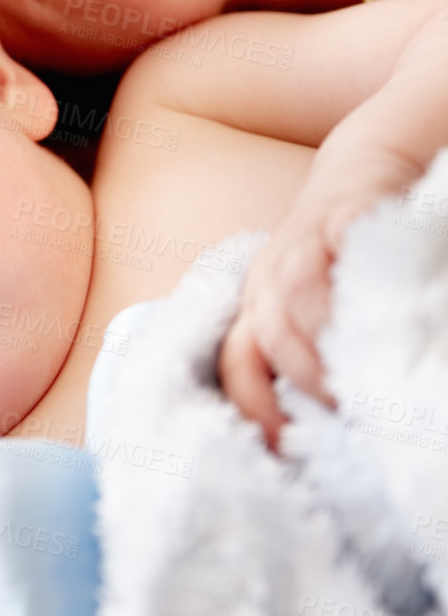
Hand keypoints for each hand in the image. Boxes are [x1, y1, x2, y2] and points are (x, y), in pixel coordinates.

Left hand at [218, 151, 419, 449]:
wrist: (364, 168)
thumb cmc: (338, 257)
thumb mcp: (314, 310)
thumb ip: (312, 360)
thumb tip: (318, 433)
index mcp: (259, 306)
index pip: (236, 363)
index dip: (253, 408)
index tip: (282, 447)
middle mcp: (271, 277)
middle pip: (267, 332)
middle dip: (303, 378)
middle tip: (345, 410)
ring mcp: (306, 241)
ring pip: (295, 289)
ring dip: (323, 334)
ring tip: (362, 371)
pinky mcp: (346, 210)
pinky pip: (343, 238)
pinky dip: (353, 264)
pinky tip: (379, 298)